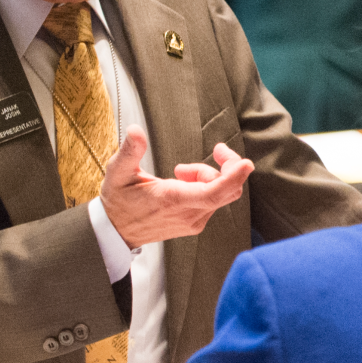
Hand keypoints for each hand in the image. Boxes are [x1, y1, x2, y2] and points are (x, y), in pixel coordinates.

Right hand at [98, 126, 254, 249]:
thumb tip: (135, 130)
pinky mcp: (196, 223)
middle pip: (227, 189)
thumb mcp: (117, 172)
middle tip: (213, 151)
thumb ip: (129, 151)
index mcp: (171, 199)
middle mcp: (188, 214)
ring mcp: (194, 221)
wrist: (116, 231)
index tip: (245, 163)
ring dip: (210, 176)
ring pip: (222, 194)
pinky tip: (184, 183)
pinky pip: (215, 200)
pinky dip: (207, 186)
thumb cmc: (118, 201)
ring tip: (181, 172)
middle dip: (226, 166)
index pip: (212, 192)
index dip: (233, 177)